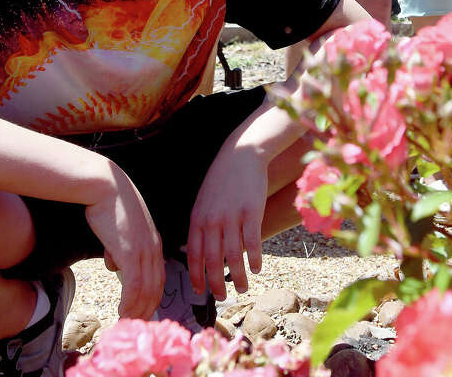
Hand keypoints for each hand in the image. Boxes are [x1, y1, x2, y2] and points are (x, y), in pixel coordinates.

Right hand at [83, 165, 163, 318]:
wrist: (105, 186)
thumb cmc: (109, 205)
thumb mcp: (120, 231)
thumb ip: (120, 249)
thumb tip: (115, 266)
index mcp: (153, 243)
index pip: (158, 278)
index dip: (152, 298)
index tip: (144, 312)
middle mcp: (153, 249)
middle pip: (156, 288)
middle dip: (147, 309)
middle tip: (137, 326)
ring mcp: (144, 251)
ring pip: (145, 290)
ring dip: (137, 310)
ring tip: (128, 324)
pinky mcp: (131, 251)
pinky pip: (134, 284)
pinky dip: (130, 302)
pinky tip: (123, 312)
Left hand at [187, 146, 266, 299]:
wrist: (241, 154)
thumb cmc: (222, 180)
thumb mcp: (203, 201)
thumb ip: (199, 225)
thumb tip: (194, 252)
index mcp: (198, 219)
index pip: (194, 255)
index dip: (197, 276)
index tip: (200, 292)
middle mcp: (212, 220)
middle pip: (213, 260)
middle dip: (216, 283)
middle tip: (222, 297)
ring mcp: (232, 216)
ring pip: (233, 255)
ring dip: (238, 276)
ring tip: (243, 288)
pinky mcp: (251, 212)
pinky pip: (252, 242)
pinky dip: (254, 258)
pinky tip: (257, 268)